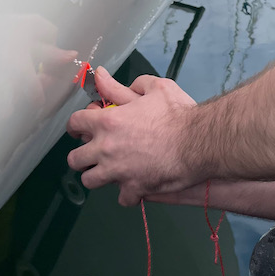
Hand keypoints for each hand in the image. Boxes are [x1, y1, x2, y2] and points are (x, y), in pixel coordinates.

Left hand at [66, 67, 198, 205]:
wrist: (199, 141)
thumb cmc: (178, 112)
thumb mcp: (155, 88)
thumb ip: (124, 85)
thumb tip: (102, 77)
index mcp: (107, 121)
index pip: (75, 123)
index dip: (74, 126)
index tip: (78, 130)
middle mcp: (106, 148)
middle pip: (75, 159)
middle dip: (81, 156)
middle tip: (92, 154)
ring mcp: (118, 171)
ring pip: (90, 181)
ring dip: (98, 176)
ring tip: (109, 172)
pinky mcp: (134, 189)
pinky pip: (122, 198)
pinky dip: (128, 194)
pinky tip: (135, 187)